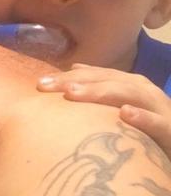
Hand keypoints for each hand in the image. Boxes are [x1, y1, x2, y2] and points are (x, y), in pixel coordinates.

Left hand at [38, 64, 170, 157]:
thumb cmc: (150, 126)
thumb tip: (75, 69)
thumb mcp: (122, 105)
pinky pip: (158, 122)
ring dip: (99, 92)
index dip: (64, 78)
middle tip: (45, 86)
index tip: (38, 85)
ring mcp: (158, 107)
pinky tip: (125, 115)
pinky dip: (142, 117)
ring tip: (72, 94)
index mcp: (126, 83)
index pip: (91, 76)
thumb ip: (102, 88)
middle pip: (103, 80)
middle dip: (73, 82)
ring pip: (126, 94)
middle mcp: (141, 89)